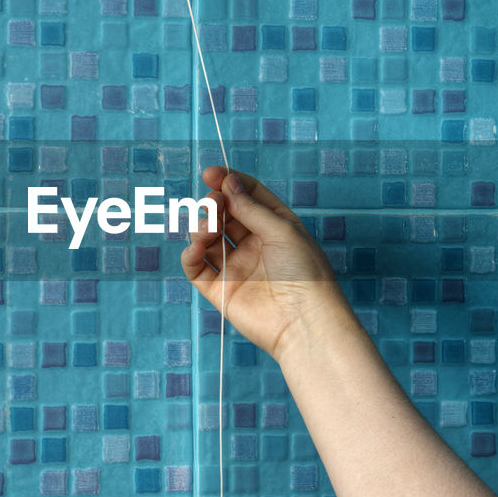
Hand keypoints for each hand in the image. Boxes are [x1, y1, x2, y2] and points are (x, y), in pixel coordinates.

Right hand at [181, 166, 354, 362]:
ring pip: (208, 239)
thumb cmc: (306, 274)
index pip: (248, 196)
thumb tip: (228, 182)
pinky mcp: (221, 290)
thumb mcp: (282, 230)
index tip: (211, 174)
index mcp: (275, 227)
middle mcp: (255, 245)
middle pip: (225, 215)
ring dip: (202, 227)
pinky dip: (191, 255)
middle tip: (212, 202)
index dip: (229, 182)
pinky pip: (197, 268)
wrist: (305, 322)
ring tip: (208, 230)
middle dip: (214, 204)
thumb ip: (251, 207)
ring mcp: (237, 267)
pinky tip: (196, 249)